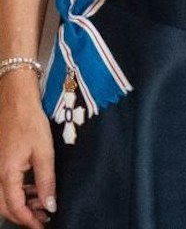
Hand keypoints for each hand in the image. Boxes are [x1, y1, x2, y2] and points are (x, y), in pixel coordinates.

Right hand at [0, 72, 53, 227]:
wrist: (14, 100)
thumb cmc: (30, 122)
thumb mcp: (44, 152)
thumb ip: (46, 181)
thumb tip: (50, 205)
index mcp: (6, 173)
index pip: (14, 208)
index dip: (29, 221)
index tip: (43, 226)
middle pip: (4, 207)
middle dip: (23, 216)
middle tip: (43, 218)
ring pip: (1, 198)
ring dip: (20, 205)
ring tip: (42, 204)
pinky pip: (2, 186)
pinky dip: (16, 192)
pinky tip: (33, 189)